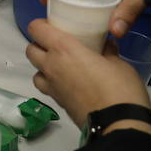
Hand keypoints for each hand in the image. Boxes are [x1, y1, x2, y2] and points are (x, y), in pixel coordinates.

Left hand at [26, 18, 149, 127]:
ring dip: (43, 67)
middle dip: (40, 45)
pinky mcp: (58, 103)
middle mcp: (51, 65)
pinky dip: (52, 84)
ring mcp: (52, 87)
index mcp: (63, 49)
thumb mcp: (119, 64)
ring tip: (63, 67)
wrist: (119, 125)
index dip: (41, 25)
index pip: (36, 29)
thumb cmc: (120, 88)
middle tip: (59, 46)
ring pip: (35, 71)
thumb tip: (105, 45)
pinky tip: (69, 84)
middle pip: (30, 50)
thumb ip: (107, 51)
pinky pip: (46, 88)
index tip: (55, 25)